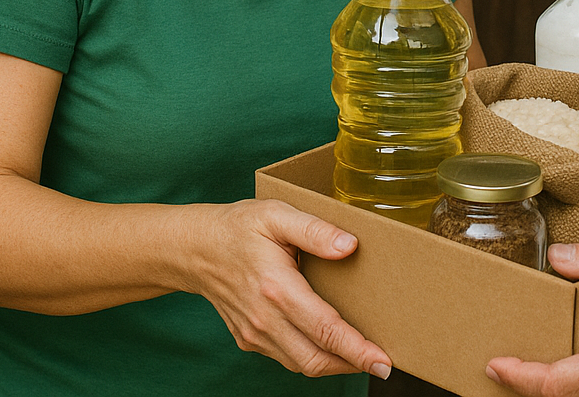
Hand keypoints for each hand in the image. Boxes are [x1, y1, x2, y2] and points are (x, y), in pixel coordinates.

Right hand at [187, 199, 391, 377]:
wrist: (194, 249)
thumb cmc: (238, 228)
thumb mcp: (276, 215)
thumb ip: (315, 230)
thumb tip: (350, 246)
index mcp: (276, 288)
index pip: (324, 329)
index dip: (357, 349)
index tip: (383, 361)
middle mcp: (264, 318)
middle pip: (315, 358)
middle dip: (353, 365)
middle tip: (383, 364)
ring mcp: (254, 333)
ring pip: (301, 364)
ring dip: (334, 364)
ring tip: (363, 356)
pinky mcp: (249, 339)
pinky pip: (286, 357)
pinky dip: (312, 357)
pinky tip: (330, 345)